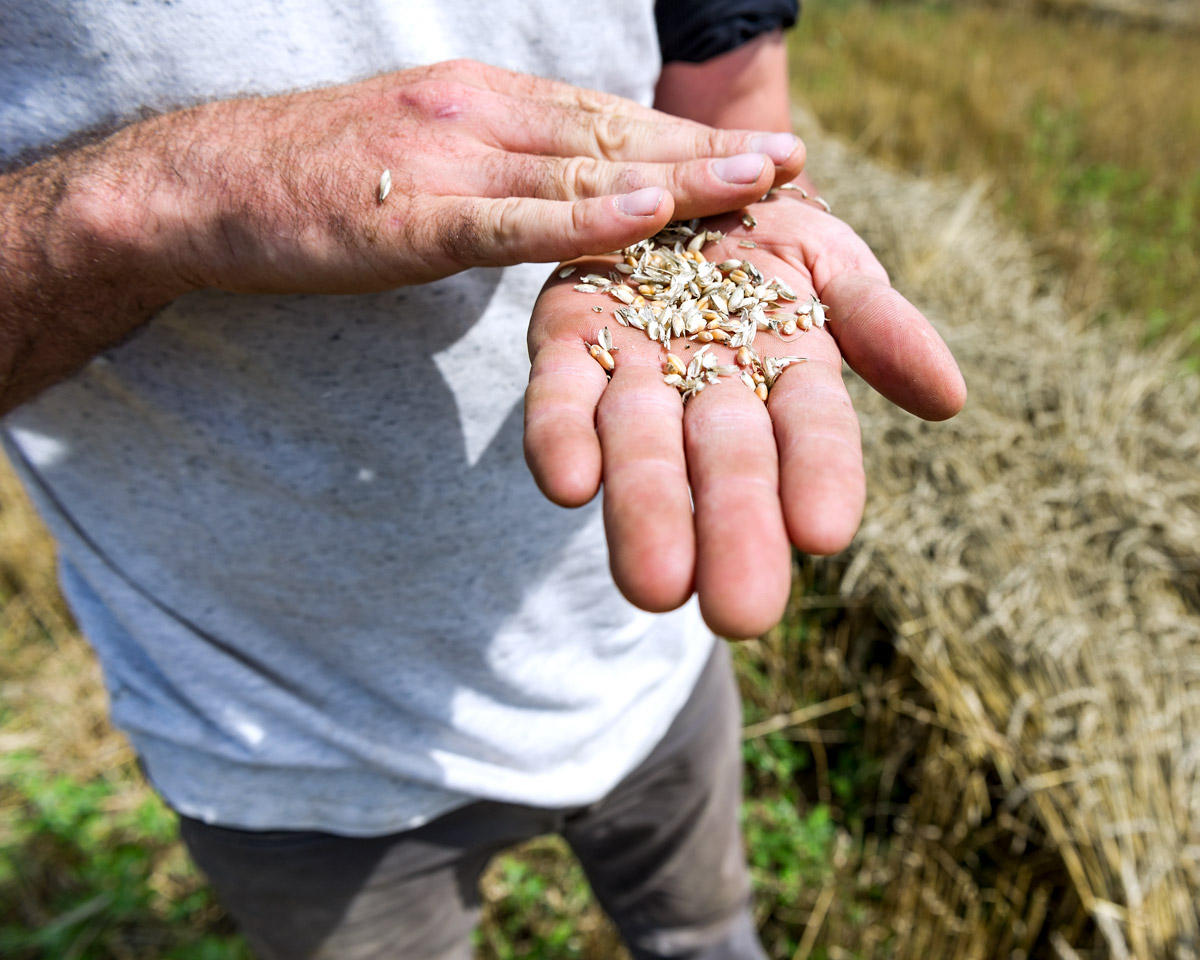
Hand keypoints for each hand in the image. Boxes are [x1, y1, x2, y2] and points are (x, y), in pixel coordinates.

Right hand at [62, 59, 806, 298]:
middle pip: (612, 138)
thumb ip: (492, 177)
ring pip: (581, 171)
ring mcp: (448, 161)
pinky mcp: (413, 216)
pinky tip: (650, 218)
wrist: (203, 188)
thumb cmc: (315, 186)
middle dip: (706, 154)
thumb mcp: (420, 163)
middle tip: (790, 164)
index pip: (603, 125)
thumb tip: (554, 204)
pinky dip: (586, 221)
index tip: (758, 158)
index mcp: (485, 108)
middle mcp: (479, 118)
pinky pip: (516, 221)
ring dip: (676, 178)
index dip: (685, 142)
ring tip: (757, 184)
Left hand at [524, 192, 965, 637]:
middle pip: (726, 466)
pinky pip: (557, 400)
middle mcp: (708, 392)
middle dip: (732, 532)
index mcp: (788, 378)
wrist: (671, 187)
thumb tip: (948, 398)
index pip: (814, 437)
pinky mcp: (562, 345)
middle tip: (738, 613)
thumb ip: (880, 325)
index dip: (821, 479)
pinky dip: (559, 439)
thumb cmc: (767, 230)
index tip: (824, 532)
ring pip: (642, 449)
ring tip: (653, 584)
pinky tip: (567, 485)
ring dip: (647, 512)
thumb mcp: (835, 262)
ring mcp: (632, 373)